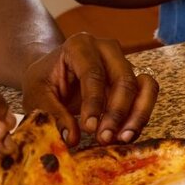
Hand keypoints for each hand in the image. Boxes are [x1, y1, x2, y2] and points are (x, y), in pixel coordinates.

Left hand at [21, 33, 158, 146]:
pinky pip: (148, 94)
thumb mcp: (37, 95)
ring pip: (145, 86)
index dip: (93, 103)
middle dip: (117, 112)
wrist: (52, 73)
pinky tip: (127, 134)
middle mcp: (108, 50)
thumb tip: (72, 137)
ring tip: (122, 138)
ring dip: (137, 115)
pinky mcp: (134, 79)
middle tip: (105, 138)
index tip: (88, 129)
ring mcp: (124, 63)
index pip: (93, 74)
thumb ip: (53, 114)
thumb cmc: (44, 80)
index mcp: (80, 46)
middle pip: (123, 79)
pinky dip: (141, 115)